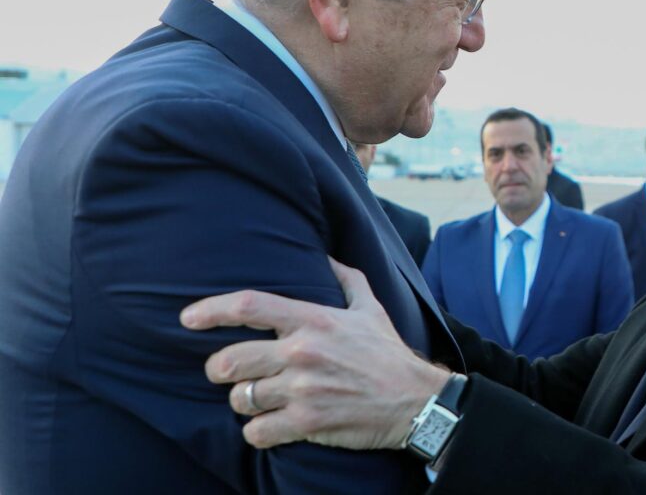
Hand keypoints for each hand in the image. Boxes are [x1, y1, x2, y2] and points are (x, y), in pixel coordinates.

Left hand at [180, 258, 450, 449]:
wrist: (416, 400)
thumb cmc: (389, 354)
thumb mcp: (371, 309)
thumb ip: (347, 279)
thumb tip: (327, 257)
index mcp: (313, 320)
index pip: (249, 306)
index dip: (210, 310)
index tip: (187, 318)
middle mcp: (302, 352)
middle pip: (229, 360)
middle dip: (218, 370)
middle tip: (225, 373)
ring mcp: (302, 390)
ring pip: (240, 399)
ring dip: (243, 402)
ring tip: (258, 401)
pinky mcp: (307, 424)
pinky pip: (257, 432)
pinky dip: (258, 431)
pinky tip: (270, 427)